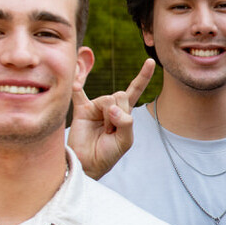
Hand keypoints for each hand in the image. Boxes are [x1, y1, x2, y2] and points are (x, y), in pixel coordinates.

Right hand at [70, 58, 155, 178]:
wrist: (88, 162)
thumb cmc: (108, 154)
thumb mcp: (125, 141)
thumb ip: (126, 123)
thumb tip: (113, 108)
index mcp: (124, 113)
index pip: (135, 90)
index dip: (143, 77)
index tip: (150, 62)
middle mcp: (111, 107)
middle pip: (121, 95)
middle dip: (120, 113)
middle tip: (113, 130)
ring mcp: (96, 107)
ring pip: (108, 99)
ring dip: (109, 116)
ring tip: (104, 130)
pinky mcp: (82, 109)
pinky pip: (79, 93)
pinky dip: (77, 85)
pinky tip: (75, 81)